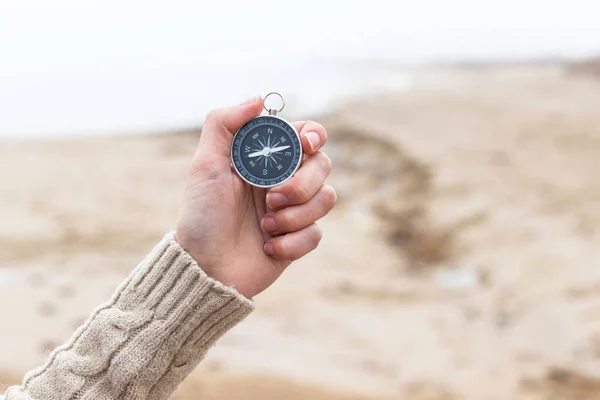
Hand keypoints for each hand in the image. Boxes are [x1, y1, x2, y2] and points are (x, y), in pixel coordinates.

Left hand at [175, 96, 335, 297]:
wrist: (204, 269)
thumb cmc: (201, 217)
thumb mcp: (205, 166)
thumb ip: (223, 124)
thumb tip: (258, 99)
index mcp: (265, 160)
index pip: (305, 135)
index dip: (313, 135)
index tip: (305, 145)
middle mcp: (284, 181)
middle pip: (323, 165)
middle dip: (302, 184)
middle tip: (271, 199)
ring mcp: (293, 210)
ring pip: (327, 198)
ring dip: (296, 214)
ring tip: (266, 226)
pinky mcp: (298, 239)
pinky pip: (316, 233)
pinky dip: (292, 242)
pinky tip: (268, 247)